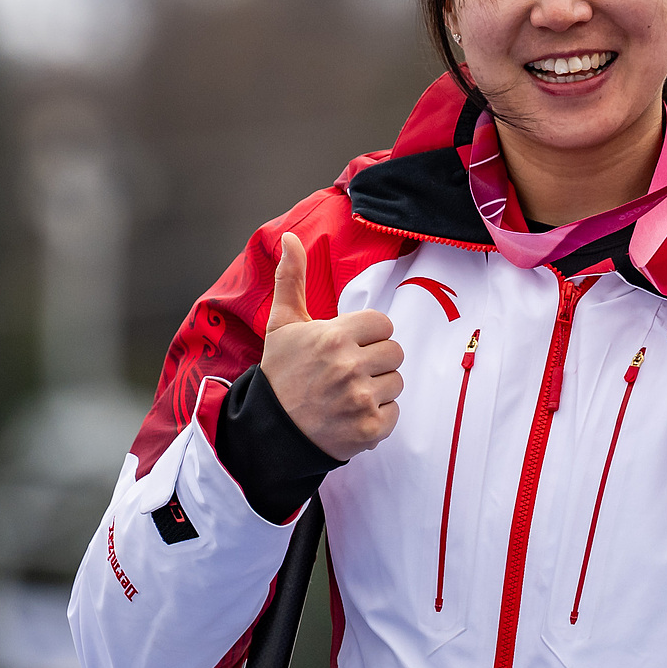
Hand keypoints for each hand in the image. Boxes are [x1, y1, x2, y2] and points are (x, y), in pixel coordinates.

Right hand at [259, 234, 404, 460]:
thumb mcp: (282, 325)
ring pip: (397, 382)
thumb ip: (292, 279)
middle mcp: (350, 367)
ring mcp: (361, 400)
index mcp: (334, 337)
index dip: (368, 335)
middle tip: (348, 372)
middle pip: (394, 352)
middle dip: (375, 360)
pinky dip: (377, 416)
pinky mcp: (369, 429)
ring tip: (348, 393)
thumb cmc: (279, 374)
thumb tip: (291, 238)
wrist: (269, 430)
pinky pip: (394, 412)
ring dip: (377, 388)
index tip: (349, 345)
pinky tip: (351, 414)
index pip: (384, 324)